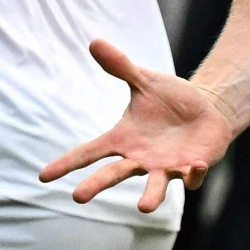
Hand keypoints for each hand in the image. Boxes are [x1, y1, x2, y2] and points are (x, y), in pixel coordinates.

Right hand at [38, 40, 238, 213]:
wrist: (206, 110)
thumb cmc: (171, 99)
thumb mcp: (145, 81)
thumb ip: (120, 66)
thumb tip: (95, 42)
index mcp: (123, 139)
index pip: (89, 152)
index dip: (67, 163)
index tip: (44, 176)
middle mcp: (139, 158)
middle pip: (113, 174)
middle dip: (96, 185)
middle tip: (77, 197)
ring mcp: (164, 167)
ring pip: (154, 187)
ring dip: (150, 197)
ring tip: (143, 207)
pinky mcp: (190, 169)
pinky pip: (191, 177)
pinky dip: (194, 175)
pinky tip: (196, 165)